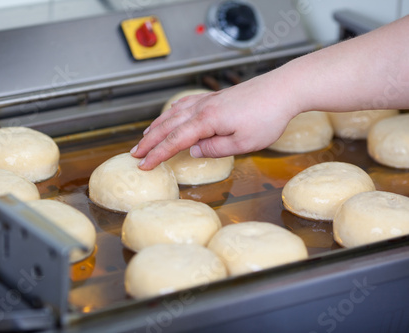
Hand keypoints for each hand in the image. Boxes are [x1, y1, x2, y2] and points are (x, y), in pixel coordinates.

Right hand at [131, 70, 299, 169]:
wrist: (283, 89)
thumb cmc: (267, 117)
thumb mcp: (243, 144)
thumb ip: (216, 149)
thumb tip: (195, 151)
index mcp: (206, 121)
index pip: (174, 141)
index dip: (157, 155)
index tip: (144, 165)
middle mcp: (202, 108)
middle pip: (167, 126)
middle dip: (149, 141)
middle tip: (135, 153)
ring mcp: (207, 100)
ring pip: (173, 114)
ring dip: (156, 126)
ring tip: (145, 137)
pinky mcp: (215, 97)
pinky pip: (185, 104)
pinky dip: (171, 112)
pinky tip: (170, 115)